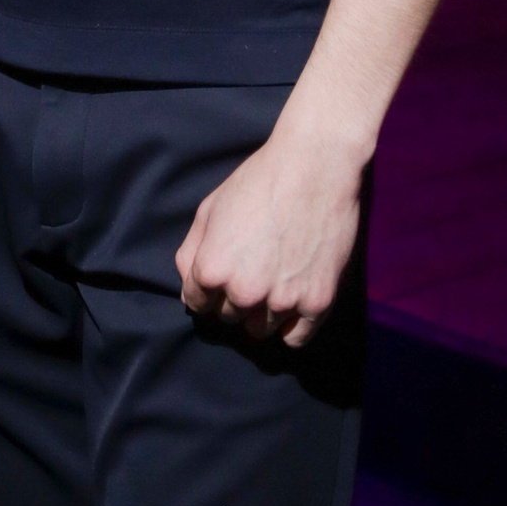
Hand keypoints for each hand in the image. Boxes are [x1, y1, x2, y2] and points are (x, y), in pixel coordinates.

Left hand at [175, 124, 363, 348]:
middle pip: (228, 317)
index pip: (197, 303)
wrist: (314, 167)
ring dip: (262, 314)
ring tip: (273, 283)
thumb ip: (191, 253)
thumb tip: (189, 287)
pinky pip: (295, 338)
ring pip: (260, 331)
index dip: (207, 288)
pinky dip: (290, 327)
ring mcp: (283, 301)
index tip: (223, 274)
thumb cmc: (258, 182)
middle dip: (234, 299)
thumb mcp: (209, 209)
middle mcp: (244, 293)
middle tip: (252, 271)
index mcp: (212, 271)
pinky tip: (291, 306)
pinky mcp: (317, 302)